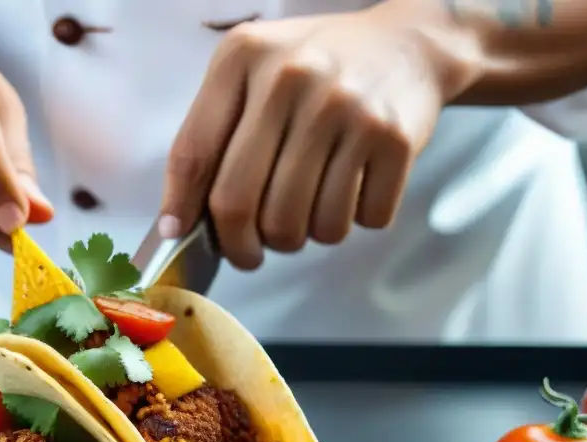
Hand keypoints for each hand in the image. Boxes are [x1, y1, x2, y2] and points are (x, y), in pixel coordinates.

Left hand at [159, 4, 477, 268]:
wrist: (408, 45)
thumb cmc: (317, 71)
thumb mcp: (255, 73)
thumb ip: (214, 134)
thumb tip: (178, 220)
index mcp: (245, 58)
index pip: (193, 153)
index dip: (181, 207)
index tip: (180, 236)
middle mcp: (292, 78)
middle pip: (239, 203)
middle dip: (241, 246)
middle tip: (251, 251)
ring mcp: (346, 108)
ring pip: (301, 225)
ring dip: (302, 237)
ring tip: (309, 210)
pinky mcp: (393, 138)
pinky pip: (358, 221)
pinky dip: (353, 221)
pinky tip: (352, 191)